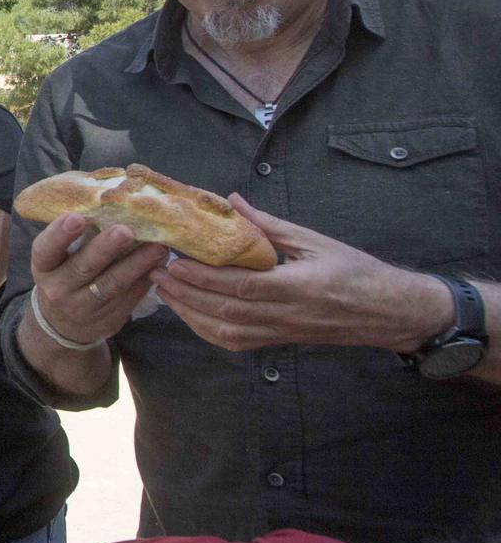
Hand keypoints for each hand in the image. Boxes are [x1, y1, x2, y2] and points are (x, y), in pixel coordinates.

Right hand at [28, 214, 171, 346]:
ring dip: (137, 263)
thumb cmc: (63, 277)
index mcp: (44, 267)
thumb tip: (111, 206)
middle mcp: (59, 289)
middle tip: (125, 231)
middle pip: (84, 267)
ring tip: (158, 247)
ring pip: (113, 283)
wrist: (64, 325)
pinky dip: (146, 278)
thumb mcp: (56, 261)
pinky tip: (160, 263)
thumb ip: (75, 240)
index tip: (76, 216)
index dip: (60, 234)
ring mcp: (85, 307)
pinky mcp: (109, 318)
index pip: (46, 250)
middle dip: (106, 248)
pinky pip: (130, 296)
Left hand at [150, 195, 454, 352]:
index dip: (204, 277)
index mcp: (298, 287)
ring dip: (190, 312)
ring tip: (164, 289)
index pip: (241, 286)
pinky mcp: (277, 341)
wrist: (388, 312)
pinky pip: (235, 341)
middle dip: (186, 294)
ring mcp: (280, 333)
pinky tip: (188, 312)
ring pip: (225, 331)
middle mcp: (286, 315)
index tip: (174, 261)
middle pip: (225, 311)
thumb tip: (231, 201)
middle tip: (155, 272)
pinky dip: (206, 329)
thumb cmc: (356, 271)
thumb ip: (269, 226)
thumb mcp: (315, 241)